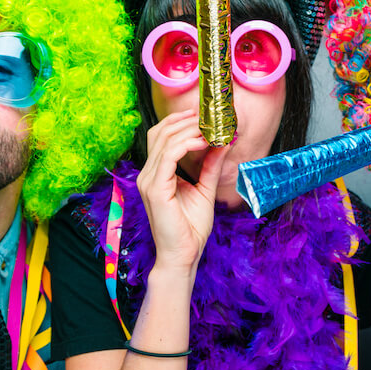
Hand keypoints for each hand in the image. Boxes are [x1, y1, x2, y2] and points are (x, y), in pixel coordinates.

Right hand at [135, 110, 230, 273]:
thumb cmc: (191, 228)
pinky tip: (204, 141)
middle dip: (187, 120)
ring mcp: (148, 181)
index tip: (204, 115)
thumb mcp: (205, 189)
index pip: (161, 137)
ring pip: (165, 141)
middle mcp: (147, 174)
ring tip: (212, 127)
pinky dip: (187, 144)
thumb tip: (223, 142)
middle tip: (211, 115)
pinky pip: (169, 156)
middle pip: (161, 133)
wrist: (183, 255)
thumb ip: (211, 165)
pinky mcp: (155, 188)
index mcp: (156, 173)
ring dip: (190, 129)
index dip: (180, 121)